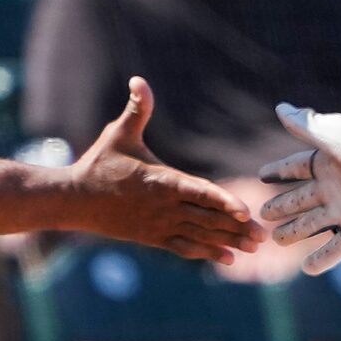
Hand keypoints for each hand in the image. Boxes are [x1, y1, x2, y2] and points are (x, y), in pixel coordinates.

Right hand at [70, 78, 260, 264]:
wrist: (75, 201)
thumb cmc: (99, 163)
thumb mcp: (118, 134)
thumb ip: (136, 109)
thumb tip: (139, 80)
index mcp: (162, 181)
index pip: (200, 192)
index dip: (223, 202)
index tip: (245, 211)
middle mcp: (165, 206)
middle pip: (208, 218)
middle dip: (237, 227)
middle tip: (264, 236)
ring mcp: (160, 224)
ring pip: (201, 235)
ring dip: (228, 241)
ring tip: (254, 248)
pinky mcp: (154, 237)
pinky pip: (185, 247)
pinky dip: (206, 253)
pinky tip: (228, 259)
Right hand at [261, 104, 340, 273]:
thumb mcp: (332, 134)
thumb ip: (305, 125)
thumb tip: (280, 108)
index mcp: (325, 165)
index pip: (294, 168)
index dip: (278, 171)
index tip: (262, 175)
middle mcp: (332, 190)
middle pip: (299, 201)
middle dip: (281, 207)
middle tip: (263, 214)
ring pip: (311, 225)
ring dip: (294, 233)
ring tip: (277, 239)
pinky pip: (336, 249)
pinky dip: (322, 259)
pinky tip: (308, 269)